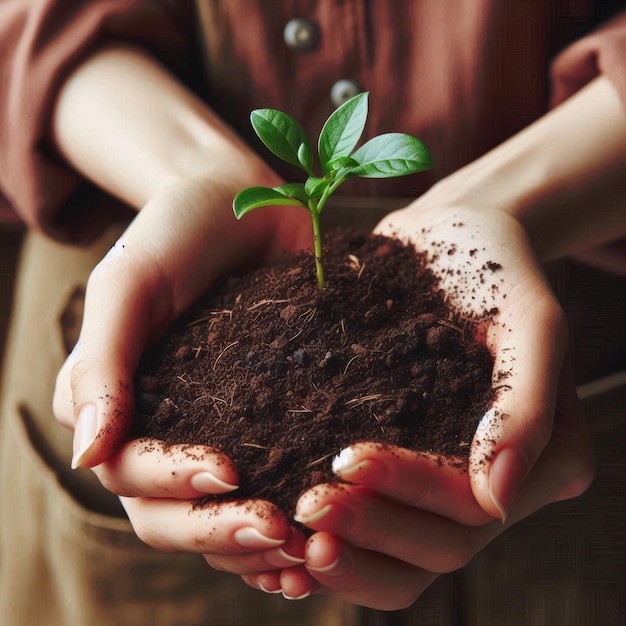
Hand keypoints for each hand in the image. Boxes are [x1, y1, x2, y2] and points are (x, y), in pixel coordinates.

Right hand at [53, 177, 311, 572]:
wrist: (243, 203)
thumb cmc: (176, 233)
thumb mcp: (128, 285)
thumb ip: (100, 364)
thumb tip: (85, 458)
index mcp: (119, 406)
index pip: (129, 473)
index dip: (174, 485)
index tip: (229, 471)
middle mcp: (165, 430)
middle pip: (173, 515)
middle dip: (221, 531)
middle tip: (280, 531)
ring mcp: (218, 430)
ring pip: (221, 517)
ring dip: (258, 547)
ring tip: (310, 555)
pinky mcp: (268, 421)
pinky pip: (271, 485)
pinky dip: (291, 521)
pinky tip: (325, 542)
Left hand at [240, 200, 593, 606]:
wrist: (451, 239)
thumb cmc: (495, 266)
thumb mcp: (530, 320)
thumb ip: (529, 403)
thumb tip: (496, 497)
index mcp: (544, 459)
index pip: (475, 507)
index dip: (410, 491)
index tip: (345, 458)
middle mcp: (497, 483)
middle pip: (439, 547)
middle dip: (372, 529)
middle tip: (306, 506)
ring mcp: (450, 479)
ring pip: (407, 556)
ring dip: (351, 550)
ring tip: (293, 524)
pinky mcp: (409, 466)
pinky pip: (378, 522)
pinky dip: (340, 538)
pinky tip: (288, 524)